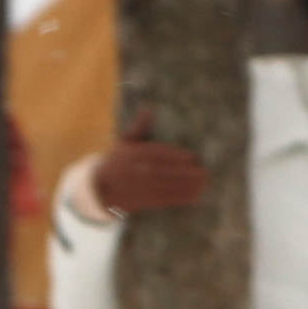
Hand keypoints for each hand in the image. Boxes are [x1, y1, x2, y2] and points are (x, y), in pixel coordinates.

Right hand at [81, 136, 208, 218]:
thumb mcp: (125, 141)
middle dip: (188, 173)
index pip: (160, 154)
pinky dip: (183, 198)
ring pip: (170, 187)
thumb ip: (140, 126)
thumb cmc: (117, 161)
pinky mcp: (148, 201)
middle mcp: (142, 171)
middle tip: (206, 172)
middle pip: (168, 172)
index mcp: (138, 154)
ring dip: (189, 186)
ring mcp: (145, 188)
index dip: (177, 156)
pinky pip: (168, 200)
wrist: (102, 189)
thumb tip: (148, 107)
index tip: (194, 157)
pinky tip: (196, 196)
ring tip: (205, 184)